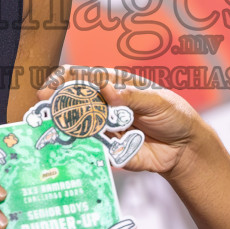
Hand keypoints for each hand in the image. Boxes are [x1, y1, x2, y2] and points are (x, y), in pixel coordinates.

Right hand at [36, 66, 207, 179]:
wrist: (184, 148)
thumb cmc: (172, 115)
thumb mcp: (156, 101)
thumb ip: (132, 97)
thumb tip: (108, 90)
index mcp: (111, 85)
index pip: (80, 77)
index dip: (61, 80)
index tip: (50, 86)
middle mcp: (102, 106)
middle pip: (71, 102)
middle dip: (55, 104)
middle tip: (44, 106)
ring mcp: (102, 129)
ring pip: (75, 127)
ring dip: (64, 127)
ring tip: (56, 126)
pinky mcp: (106, 151)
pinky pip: (90, 150)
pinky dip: (81, 149)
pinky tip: (73, 148)